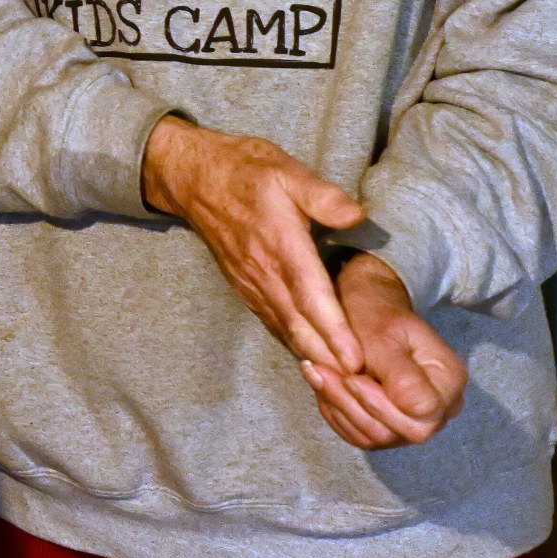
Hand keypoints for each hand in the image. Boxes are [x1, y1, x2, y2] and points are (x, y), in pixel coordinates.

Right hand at [140, 116, 366, 373]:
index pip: (310, 296)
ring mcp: (252, 284)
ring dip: (313, 358)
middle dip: (329, 358)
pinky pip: (274, 323)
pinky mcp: (246, 288)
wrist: (195, 179)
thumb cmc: (246, 171)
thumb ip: (321, 195)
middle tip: (361, 388)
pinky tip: (315, 359)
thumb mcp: (286, 170)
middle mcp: (264, 272)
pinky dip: (295, 344)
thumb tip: (355, 216)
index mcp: (280, 243)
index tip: (355, 359)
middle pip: (299, 325)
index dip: (333, 330)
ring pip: (285, 329)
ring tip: (344, 384)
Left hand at [301, 254, 466, 449]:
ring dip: (339, 407)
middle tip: (321, 373)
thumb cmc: (376, 315)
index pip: (421, 413)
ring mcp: (414, 422)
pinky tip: (324, 387)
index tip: (352, 377)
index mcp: (449, 380)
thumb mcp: (384, 335)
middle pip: (399, 432)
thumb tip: (418, 407)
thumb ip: (399, 372)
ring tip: (316, 374)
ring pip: (376, 437)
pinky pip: (361, 436)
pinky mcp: (390, 429)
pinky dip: (337, 414)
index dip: (382, 403)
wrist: (366, 312)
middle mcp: (439, 410)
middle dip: (354, 405)